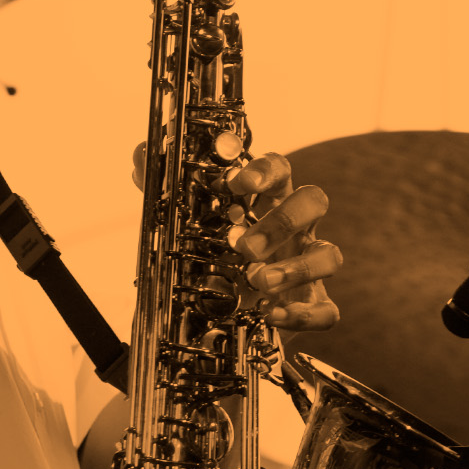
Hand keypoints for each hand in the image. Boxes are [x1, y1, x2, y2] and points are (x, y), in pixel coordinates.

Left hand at [129, 148, 341, 331]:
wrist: (221, 310)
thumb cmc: (215, 251)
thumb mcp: (186, 220)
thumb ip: (162, 188)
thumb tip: (139, 155)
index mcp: (268, 199)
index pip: (280, 169)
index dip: (264, 171)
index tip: (237, 184)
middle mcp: (295, 228)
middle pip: (313, 202)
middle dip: (280, 223)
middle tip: (243, 246)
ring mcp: (308, 266)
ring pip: (329, 255)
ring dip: (295, 268)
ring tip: (257, 281)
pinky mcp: (312, 305)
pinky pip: (327, 310)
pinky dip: (301, 314)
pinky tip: (270, 314)